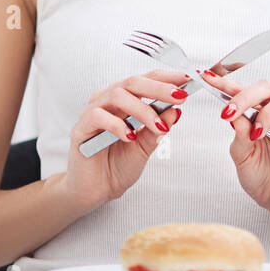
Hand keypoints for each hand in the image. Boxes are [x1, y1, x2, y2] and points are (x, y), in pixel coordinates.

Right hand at [61, 69, 190, 211]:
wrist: (97, 191)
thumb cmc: (118, 166)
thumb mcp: (146, 147)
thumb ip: (158, 127)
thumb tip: (176, 109)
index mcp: (125, 101)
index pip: (146, 80)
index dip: (167, 78)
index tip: (188, 80)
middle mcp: (108, 101)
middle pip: (132, 82)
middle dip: (159, 88)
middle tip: (179, 97)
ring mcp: (92, 112)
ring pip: (117, 95)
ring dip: (142, 110)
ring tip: (158, 127)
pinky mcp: (80, 128)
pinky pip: (98, 116)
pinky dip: (117, 125)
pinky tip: (130, 137)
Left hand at [204, 74, 269, 221]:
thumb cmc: (260, 176)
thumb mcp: (241, 158)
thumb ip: (239, 136)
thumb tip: (232, 115)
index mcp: (253, 116)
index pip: (240, 92)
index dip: (225, 83)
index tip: (208, 78)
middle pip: (265, 87)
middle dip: (245, 96)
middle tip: (230, 112)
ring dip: (268, 113)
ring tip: (258, 134)